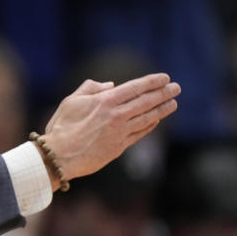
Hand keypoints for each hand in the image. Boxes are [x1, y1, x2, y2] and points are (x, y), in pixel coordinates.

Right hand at [41, 74, 178, 183]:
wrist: (60, 157)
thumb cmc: (62, 127)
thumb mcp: (71, 101)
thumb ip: (91, 88)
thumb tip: (111, 85)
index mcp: (105, 101)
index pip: (135, 88)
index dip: (152, 82)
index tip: (165, 78)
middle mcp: (117, 115)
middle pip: (146, 102)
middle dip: (164, 93)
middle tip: (176, 88)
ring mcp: (120, 132)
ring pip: (147, 118)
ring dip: (162, 109)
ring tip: (173, 103)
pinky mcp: (119, 147)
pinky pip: (139, 134)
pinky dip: (150, 126)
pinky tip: (156, 121)